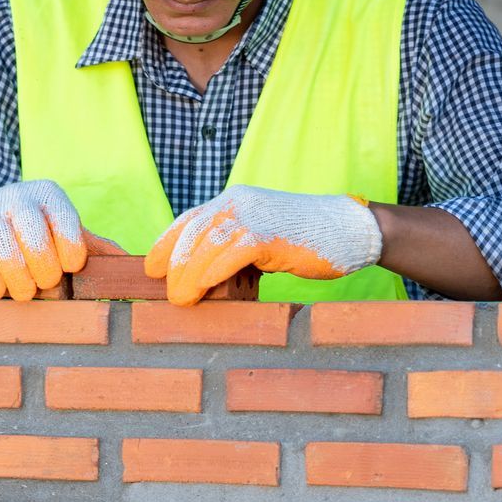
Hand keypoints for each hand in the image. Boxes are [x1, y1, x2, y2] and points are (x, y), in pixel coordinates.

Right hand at [0, 180, 123, 300]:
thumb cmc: (36, 229)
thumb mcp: (64, 229)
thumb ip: (94, 247)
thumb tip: (129, 265)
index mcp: (49, 194)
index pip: (67, 226)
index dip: (72, 256)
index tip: (70, 267)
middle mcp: (18, 197)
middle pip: (38, 244)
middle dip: (46, 274)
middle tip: (47, 282)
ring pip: (9, 257)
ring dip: (22, 284)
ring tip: (26, 291)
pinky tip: (2, 288)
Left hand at [144, 185, 382, 306]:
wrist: (350, 229)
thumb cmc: (307, 239)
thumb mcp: (263, 237)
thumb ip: (236, 248)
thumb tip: (209, 279)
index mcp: (235, 201)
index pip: (190, 221)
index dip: (167, 244)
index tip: (151, 268)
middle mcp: (238, 202)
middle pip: (193, 233)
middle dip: (174, 264)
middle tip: (167, 293)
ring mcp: (254, 215)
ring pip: (207, 244)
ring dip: (189, 274)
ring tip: (180, 300)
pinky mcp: (270, 233)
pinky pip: (234, 252)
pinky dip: (215, 270)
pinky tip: (204, 287)